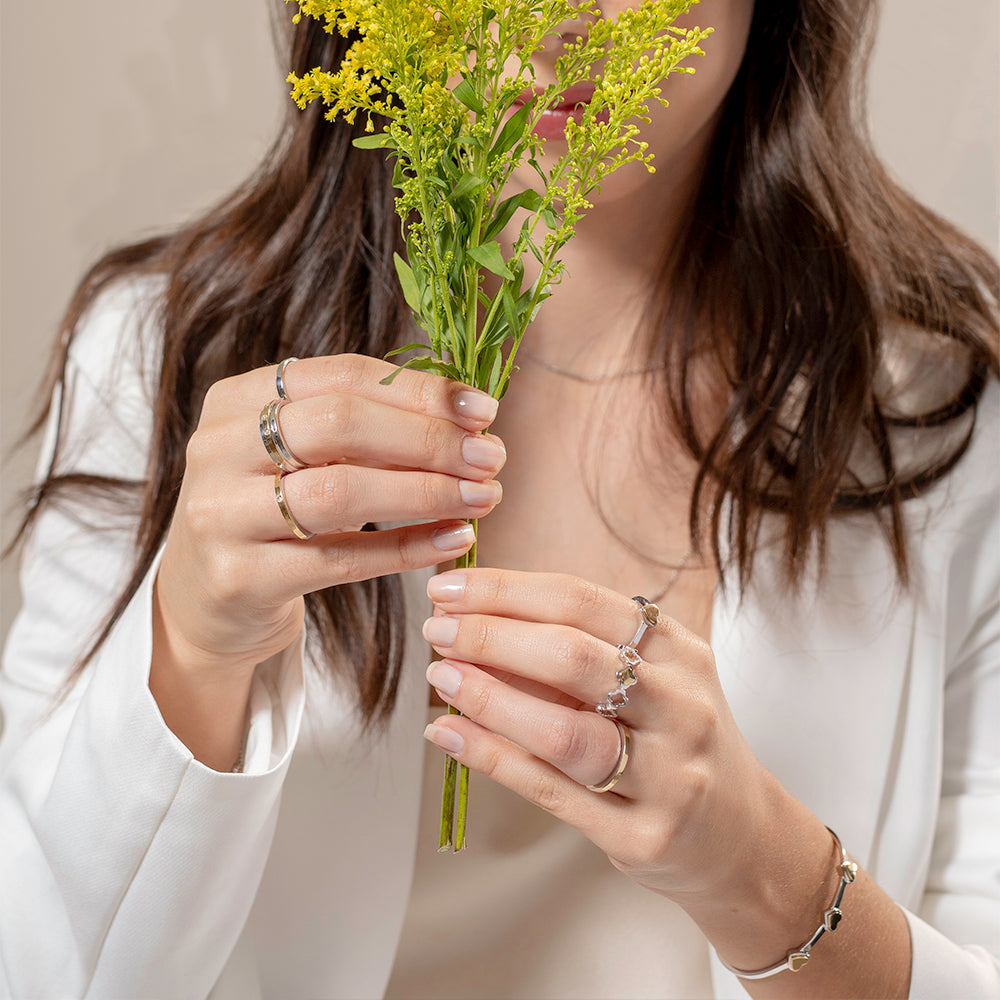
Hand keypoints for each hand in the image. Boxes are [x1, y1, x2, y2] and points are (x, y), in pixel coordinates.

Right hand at [151, 355, 504, 765]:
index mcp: (240, 398)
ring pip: (341, 492)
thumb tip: (468, 417)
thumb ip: (364, 429)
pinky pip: (339, 560)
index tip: (484, 410)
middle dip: (429, 439)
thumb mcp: (301, 458)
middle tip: (492, 458)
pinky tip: (452, 540)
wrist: (207, 602)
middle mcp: (220, 447)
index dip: (420, 391)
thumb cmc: (272, 515)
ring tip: (484, 497)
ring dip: (426, 492)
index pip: (343, 376)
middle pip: (341, 425)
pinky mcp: (238, 577)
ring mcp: (220, 513)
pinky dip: (405, 549)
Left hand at [419, 567, 848, 976]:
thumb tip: (475, 616)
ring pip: (564, 731)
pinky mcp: (645, 836)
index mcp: (679, 652)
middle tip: (436, 628)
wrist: (740, 837)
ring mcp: (670, 776)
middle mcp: (681, 707)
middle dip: (491, 636)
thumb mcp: (650, 679)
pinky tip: (450, 735)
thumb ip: (579, 649)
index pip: (583, 602)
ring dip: (490, 698)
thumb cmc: (675, 741)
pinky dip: (492, 758)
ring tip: (441, 677)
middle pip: (574, 658)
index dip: (507, 590)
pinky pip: (553, 790)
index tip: (450, 585)